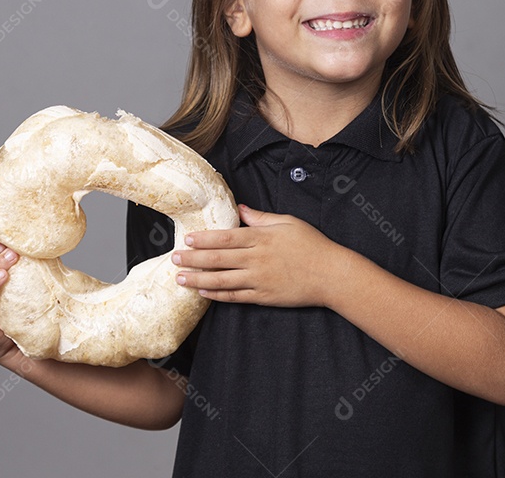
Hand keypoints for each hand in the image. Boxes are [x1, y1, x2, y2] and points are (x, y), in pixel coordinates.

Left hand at [172, 204, 349, 307]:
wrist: (332, 275)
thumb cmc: (312, 245)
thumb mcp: (288, 222)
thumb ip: (261, 217)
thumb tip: (241, 209)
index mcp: (261, 238)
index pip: (225, 238)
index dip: (204, 240)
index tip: (187, 239)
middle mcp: (257, 259)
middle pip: (218, 259)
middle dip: (193, 259)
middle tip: (173, 258)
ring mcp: (259, 280)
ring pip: (221, 280)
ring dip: (198, 279)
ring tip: (179, 278)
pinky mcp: (264, 297)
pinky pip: (235, 296)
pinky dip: (217, 294)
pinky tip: (202, 291)